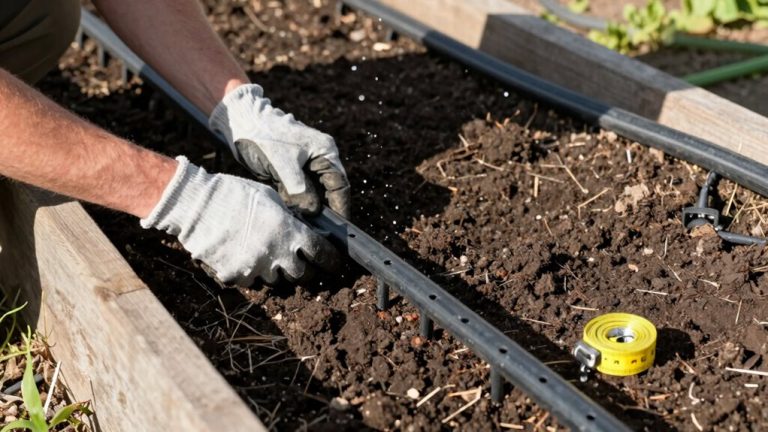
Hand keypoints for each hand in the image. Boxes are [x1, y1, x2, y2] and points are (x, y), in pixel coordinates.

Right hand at [141, 157, 338, 285]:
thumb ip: (289, 217)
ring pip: (277, 280)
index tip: (334, 264)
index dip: (330, 260)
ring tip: (269, 256)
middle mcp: (277, 253)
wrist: (197, 205)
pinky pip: (252, 282)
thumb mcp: (271, 198)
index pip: (321, 253)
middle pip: (302, 274)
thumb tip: (303, 227)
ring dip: (278, 271)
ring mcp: (256, 268)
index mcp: (289, 231)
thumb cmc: (234, 194)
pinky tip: (246, 259)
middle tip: (301, 262)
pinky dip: (253, 274)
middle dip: (305, 269)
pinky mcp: (236, 276)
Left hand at [209, 84, 350, 217]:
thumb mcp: (283, 166)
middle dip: (322, 211)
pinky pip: (298, 193)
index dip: (340, 207)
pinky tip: (290, 213)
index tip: (337, 228)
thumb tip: (314, 212)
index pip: (339, 185)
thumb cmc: (262, 137)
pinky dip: (295, 203)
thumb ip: (301, 190)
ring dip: (307, 208)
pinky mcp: (291, 173)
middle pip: (328, 192)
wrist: (238, 122)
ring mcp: (305, 166)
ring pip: (313, 195)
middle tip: (317, 230)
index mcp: (325, 152)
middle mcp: (319, 159)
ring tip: (302, 223)